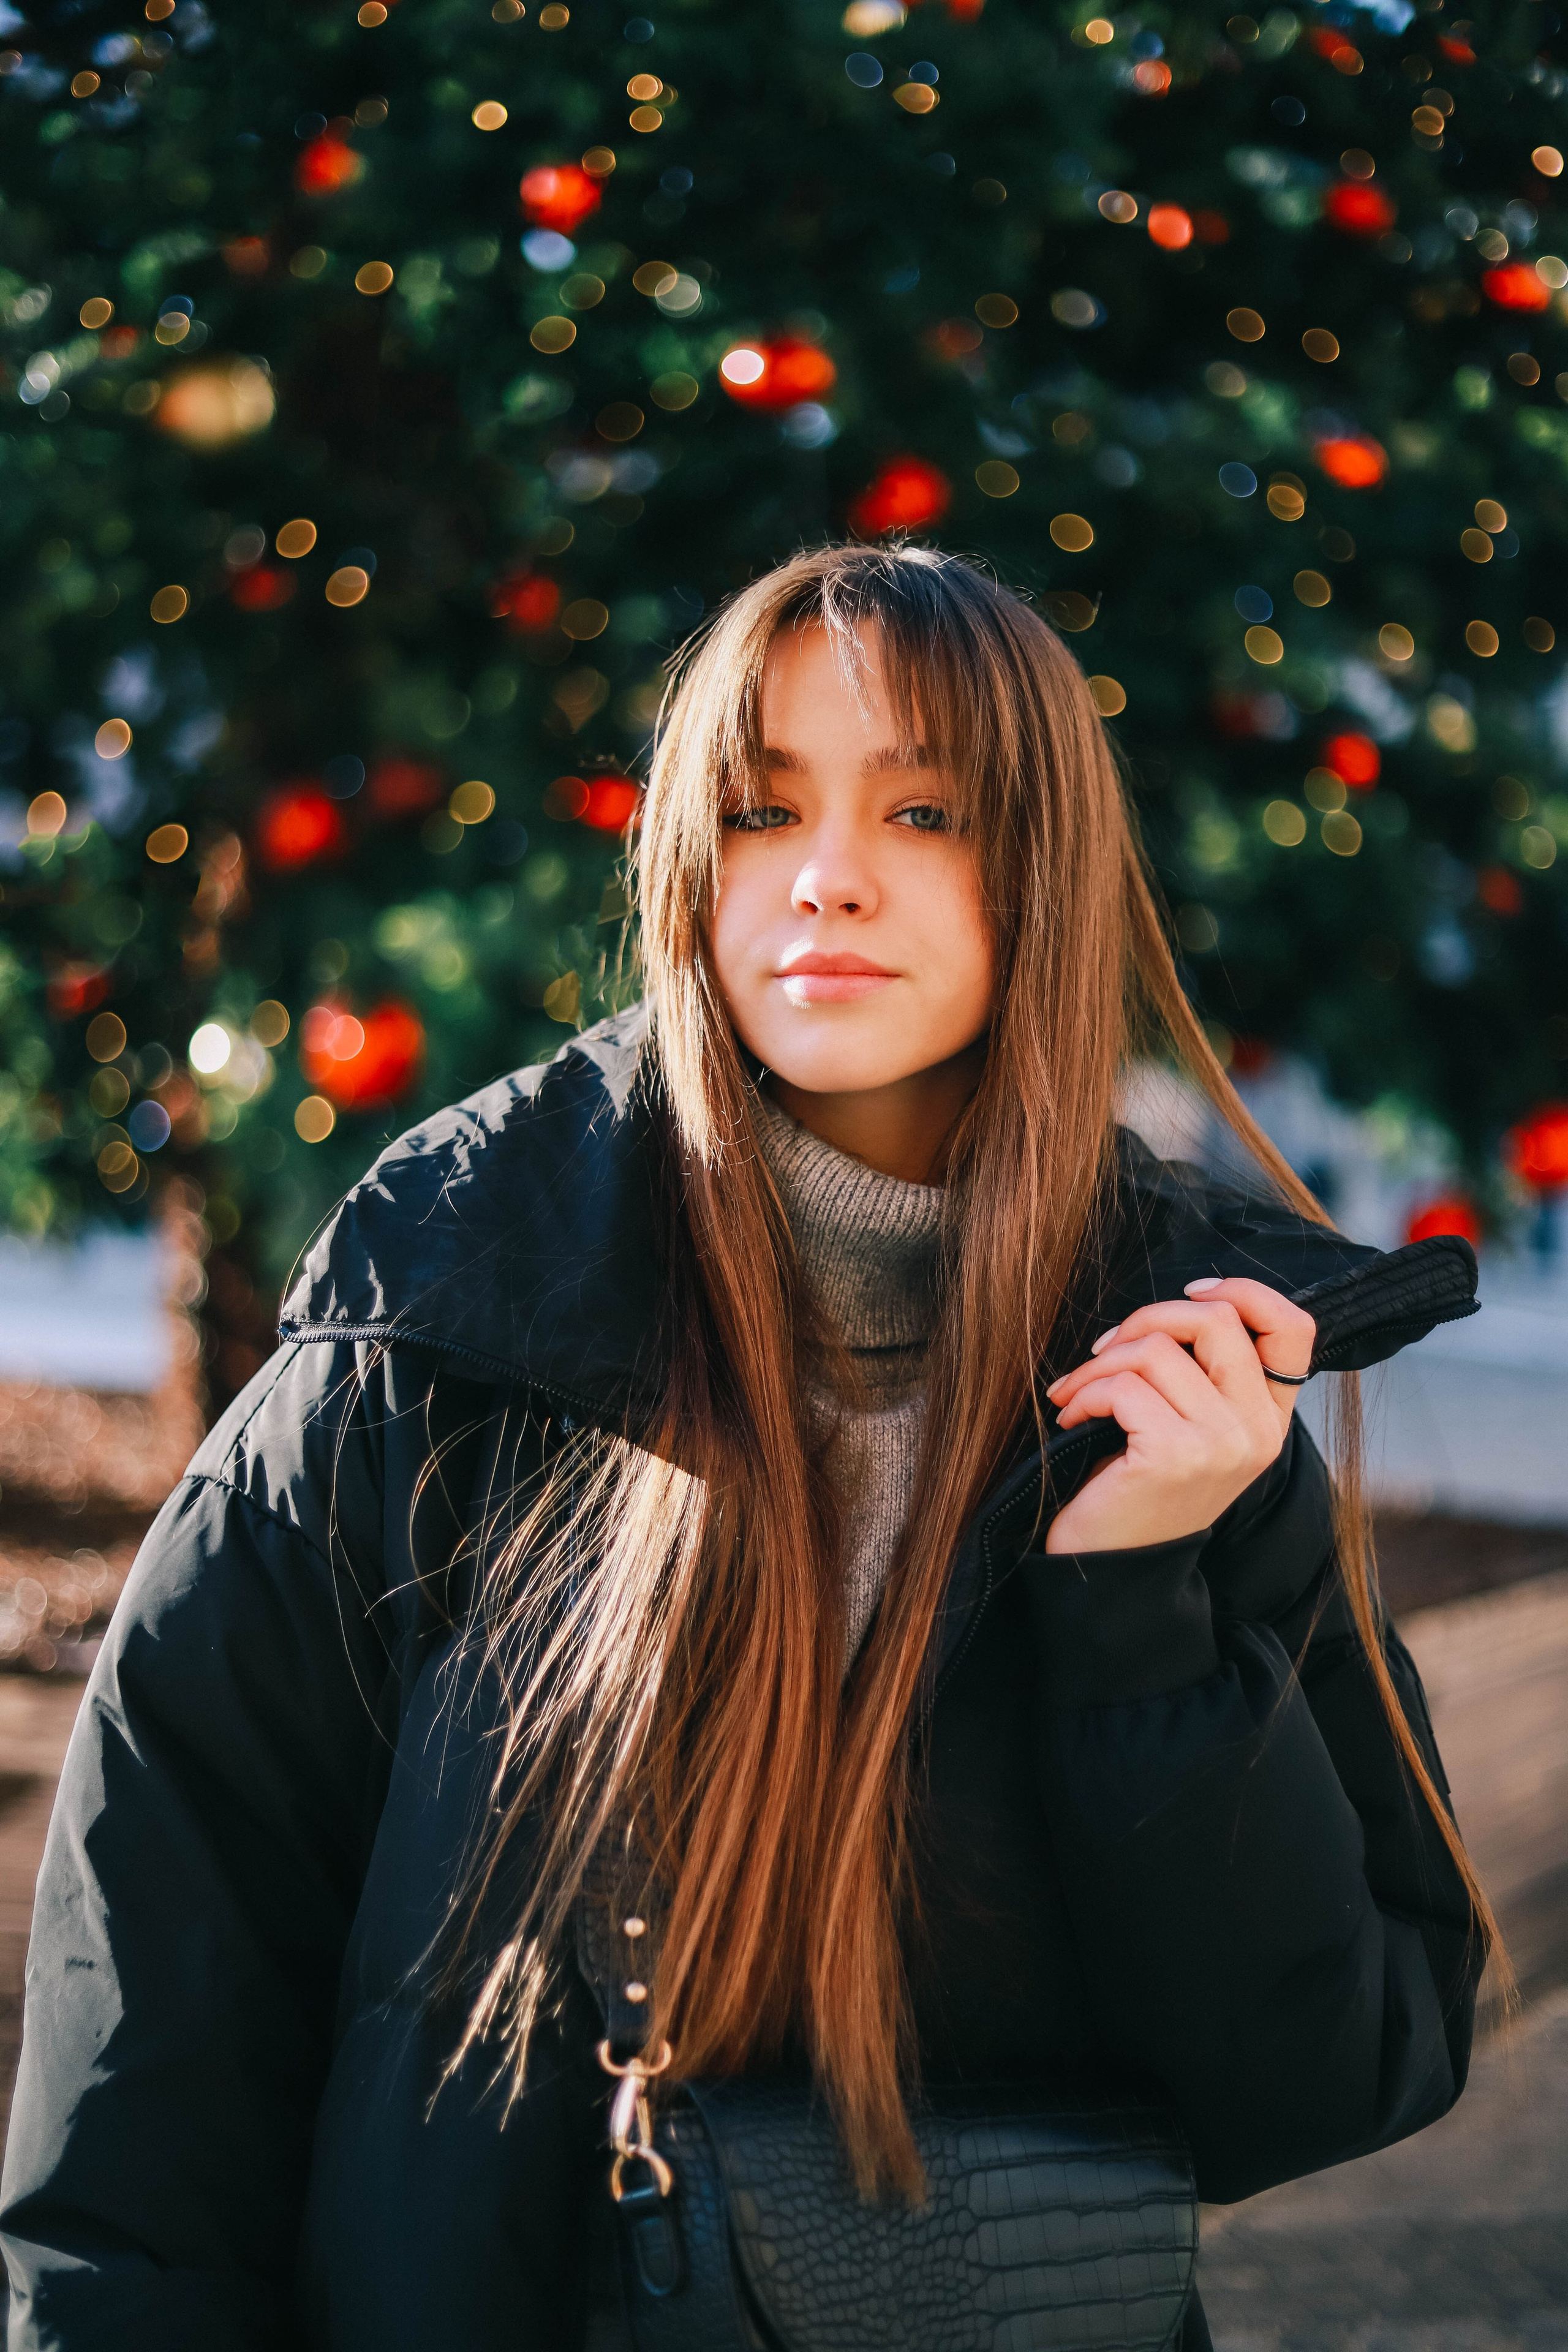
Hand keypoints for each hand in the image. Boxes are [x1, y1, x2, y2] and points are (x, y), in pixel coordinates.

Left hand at [1041, 1278, 1316, 1555]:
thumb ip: (1203, 1372)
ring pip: (1157, 1348)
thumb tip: (1184, 1300)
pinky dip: (1083, 1392)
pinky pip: (1122, 1385)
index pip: (1294, 1328)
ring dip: (1099, 1362)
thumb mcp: (1187, 1425)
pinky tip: (1071, 1417)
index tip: (1189, 1292)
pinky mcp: (1176, 1455)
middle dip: (1148, 1317)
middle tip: (1106, 1349)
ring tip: (1076, 1392)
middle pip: (1218, 1319)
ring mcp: (1222, 1444)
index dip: (1243, 1291)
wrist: (1112, 1569)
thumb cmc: (1138, 1485)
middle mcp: (1258, 1431)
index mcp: (1269, 1418)